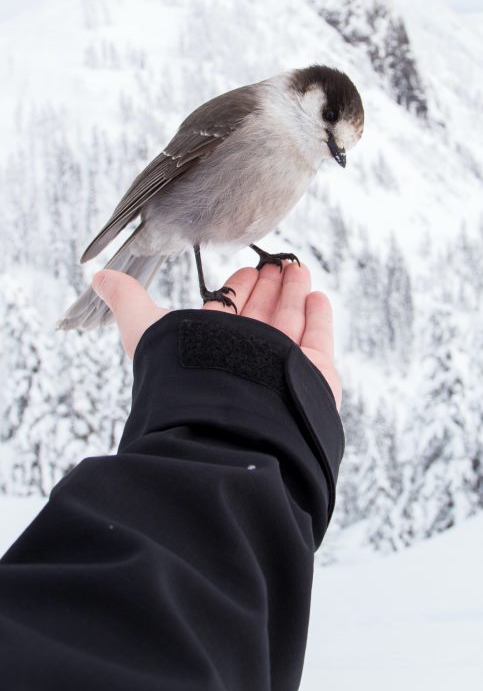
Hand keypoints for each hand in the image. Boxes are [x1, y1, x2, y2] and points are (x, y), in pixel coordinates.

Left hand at [92, 262, 341, 408]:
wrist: (231, 428)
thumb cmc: (185, 380)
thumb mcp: (145, 331)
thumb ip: (127, 302)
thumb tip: (98, 276)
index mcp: (210, 348)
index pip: (227, 312)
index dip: (237, 288)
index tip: (246, 267)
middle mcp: (244, 358)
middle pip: (260, 314)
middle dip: (268, 286)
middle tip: (276, 262)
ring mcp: (279, 368)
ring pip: (289, 321)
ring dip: (293, 292)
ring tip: (297, 267)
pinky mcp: (312, 376)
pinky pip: (316, 340)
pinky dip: (318, 317)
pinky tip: (316, 296)